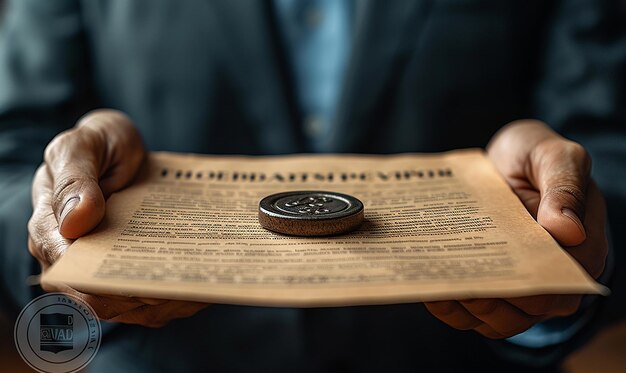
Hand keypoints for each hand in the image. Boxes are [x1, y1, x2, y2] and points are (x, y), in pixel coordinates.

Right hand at [28, 109, 207, 326]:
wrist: (120, 146)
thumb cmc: (98, 144)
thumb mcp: (80, 146)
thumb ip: (75, 180)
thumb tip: (74, 223)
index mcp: (51, 230)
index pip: (67, 269)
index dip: (98, 279)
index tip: (137, 276)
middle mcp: (74, 260)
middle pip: (103, 299)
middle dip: (143, 292)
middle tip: (183, 276)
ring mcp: (103, 272)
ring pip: (133, 307)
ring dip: (167, 298)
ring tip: (201, 276)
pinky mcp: (130, 277)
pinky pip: (153, 302)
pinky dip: (179, 296)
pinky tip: (204, 279)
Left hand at [424, 120, 607, 338]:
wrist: (507, 159)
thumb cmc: (536, 157)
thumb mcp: (556, 156)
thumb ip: (564, 187)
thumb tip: (569, 231)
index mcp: (582, 249)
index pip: (559, 283)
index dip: (529, 284)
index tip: (494, 271)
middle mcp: (553, 277)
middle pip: (526, 309)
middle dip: (491, 297)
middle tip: (457, 279)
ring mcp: (522, 287)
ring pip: (499, 321)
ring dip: (468, 308)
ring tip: (438, 283)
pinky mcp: (492, 288)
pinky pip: (475, 315)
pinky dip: (452, 309)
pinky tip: (430, 288)